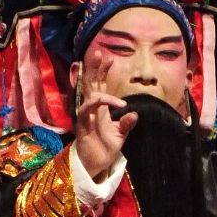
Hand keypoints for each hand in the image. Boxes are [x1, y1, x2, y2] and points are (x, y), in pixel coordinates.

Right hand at [72, 61, 137, 179]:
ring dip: (93, 76)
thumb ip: (127, 123)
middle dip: (95, 67)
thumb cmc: (105, 149)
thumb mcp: (120, 134)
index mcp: (101, 109)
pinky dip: (97, 102)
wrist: (97, 165)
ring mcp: (86, 115)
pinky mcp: (82, 124)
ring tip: (100, 62)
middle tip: (99, 51)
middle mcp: (92, 109)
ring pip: (88, 91)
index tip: (111, 57)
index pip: (100, 85)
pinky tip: (104, 98)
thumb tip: (134, 114)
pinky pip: (87, 109)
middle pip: (91, 83)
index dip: (104, 71)